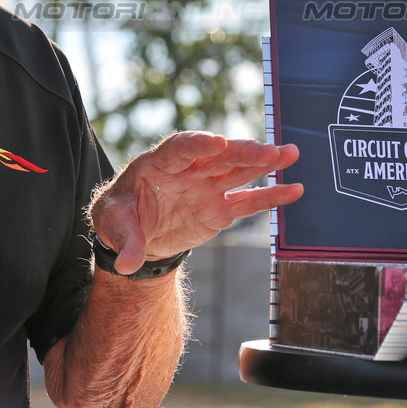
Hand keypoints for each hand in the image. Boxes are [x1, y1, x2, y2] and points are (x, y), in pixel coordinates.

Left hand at [90, 131, 302, 275]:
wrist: (136, 235)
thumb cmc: (120, 219)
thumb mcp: (112, 226)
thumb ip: (125, 242)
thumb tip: (127, 264)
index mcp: (159, 163)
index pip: (181, 148)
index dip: (199, 144)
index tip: (218, 142)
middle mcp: (190, 170)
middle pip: (219, 156)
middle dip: (243, 152)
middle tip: (268, 152)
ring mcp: (208, 187)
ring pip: (239, 171)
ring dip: (265, 162)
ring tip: (291, 153)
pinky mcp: (221, 209)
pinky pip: (249, 201)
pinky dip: (271, 196)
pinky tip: (294, 190)